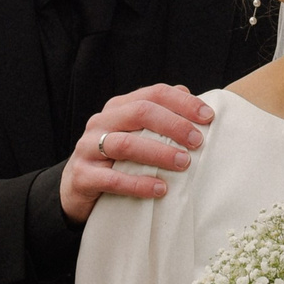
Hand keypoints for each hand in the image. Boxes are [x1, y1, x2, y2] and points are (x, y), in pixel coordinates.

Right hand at [59, 85, 213, 222]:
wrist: (75, 188)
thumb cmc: (115, 158)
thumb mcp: (134, 133)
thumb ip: (158, 115)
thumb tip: (188, 94)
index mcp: (117, 107)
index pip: (153, 94)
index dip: (182, 103)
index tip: (208, 117)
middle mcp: (101, 122)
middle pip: (140, 112)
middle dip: (173, 125)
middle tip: (197, 141)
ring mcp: (88, 148)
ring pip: (126, 144)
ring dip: (159, 153)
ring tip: (184, 163)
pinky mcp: (82, 176)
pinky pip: (113, 179)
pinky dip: (139, 184)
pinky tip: (161, 189)